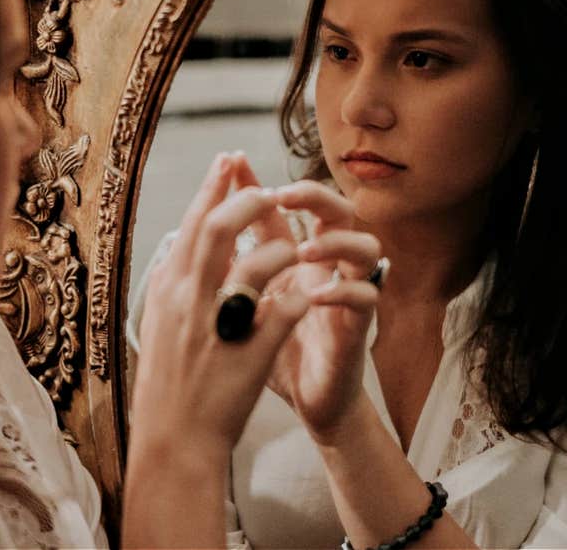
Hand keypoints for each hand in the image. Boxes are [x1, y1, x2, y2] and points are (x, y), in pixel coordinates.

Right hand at [131, 153, 309, 456]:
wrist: (173, 440)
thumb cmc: (168, 383)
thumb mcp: (161, 322)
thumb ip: (177, 281)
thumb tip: (188, 242)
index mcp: (168, 289)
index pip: (192, 222)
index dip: (213, 186)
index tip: (230, 160)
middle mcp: (188, 300)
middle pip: (219, 229)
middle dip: (248, 200)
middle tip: (270, 190)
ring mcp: (219, 325)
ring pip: (256, 263)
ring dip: (281, 248)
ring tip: (295, 248)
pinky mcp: (251, 353)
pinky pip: (285, 309)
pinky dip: (300, 294)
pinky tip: (311, 292)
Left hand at [231, 163, 380, 443]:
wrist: (305, 403)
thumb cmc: (277, 350)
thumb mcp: (248, 302)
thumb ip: (235, 264)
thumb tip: (200, 226)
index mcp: (301, 257)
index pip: (291, 208)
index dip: (265, 183)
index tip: (235, 163)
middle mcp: (330, 268)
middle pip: (340, 212)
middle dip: (314, 196)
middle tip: (282, 195)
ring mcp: (348, 295)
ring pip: (365, 248)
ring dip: (335, 243)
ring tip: (303, 250)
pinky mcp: (358, 328)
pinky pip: (366, 298)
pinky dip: (343, 291)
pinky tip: (316, 295)